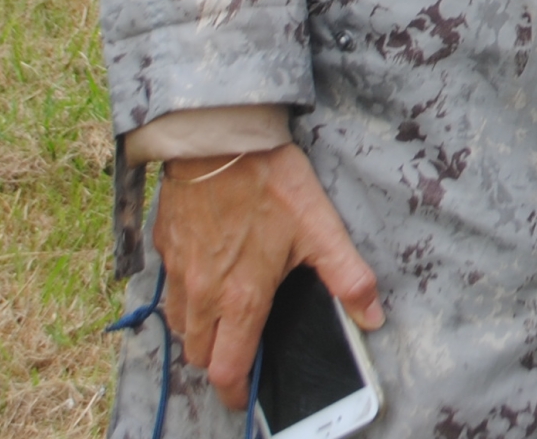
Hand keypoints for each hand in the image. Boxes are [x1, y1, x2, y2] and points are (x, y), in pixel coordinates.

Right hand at [150, 144, 380, 410]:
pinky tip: (206, 276)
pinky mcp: (164, 247)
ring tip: (224, 319)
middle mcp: (203, 294)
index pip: (228, 369)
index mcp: (241, 298)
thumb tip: (372, 315)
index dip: (236, 394)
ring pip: (180, 326)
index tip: (245, 398)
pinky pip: (169, 289)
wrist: (220, 139)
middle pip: (199, 355)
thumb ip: (347, 276)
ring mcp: (178, 272)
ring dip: (199, 333)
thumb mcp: (320, 228)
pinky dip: (184, 298)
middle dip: (218, 363)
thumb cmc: (270, 181)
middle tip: (240, 351)